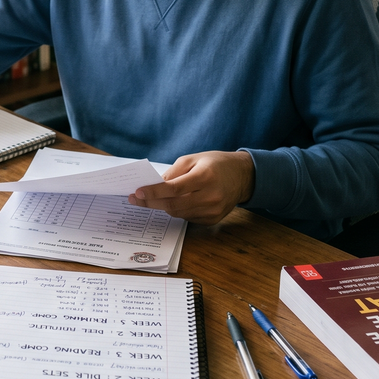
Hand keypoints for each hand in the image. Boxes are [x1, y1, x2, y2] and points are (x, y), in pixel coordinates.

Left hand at [128, 151, 255, 224]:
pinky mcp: (214, 219)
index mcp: (205, 177)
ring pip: (178, 213)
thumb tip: (155, 186)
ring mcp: (213, 210)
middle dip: (151, 202)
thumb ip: (174, 173)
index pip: (174, 189)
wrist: (242, 176)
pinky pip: (188, 217)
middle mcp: (211, 196)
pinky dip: (178, 210)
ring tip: (152, 198)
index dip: (154, 192)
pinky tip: (174, 202)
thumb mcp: (193, 159)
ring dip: (163, 206)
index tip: (138, 192)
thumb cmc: (215, 163)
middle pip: (173, 204)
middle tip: (135, 199)